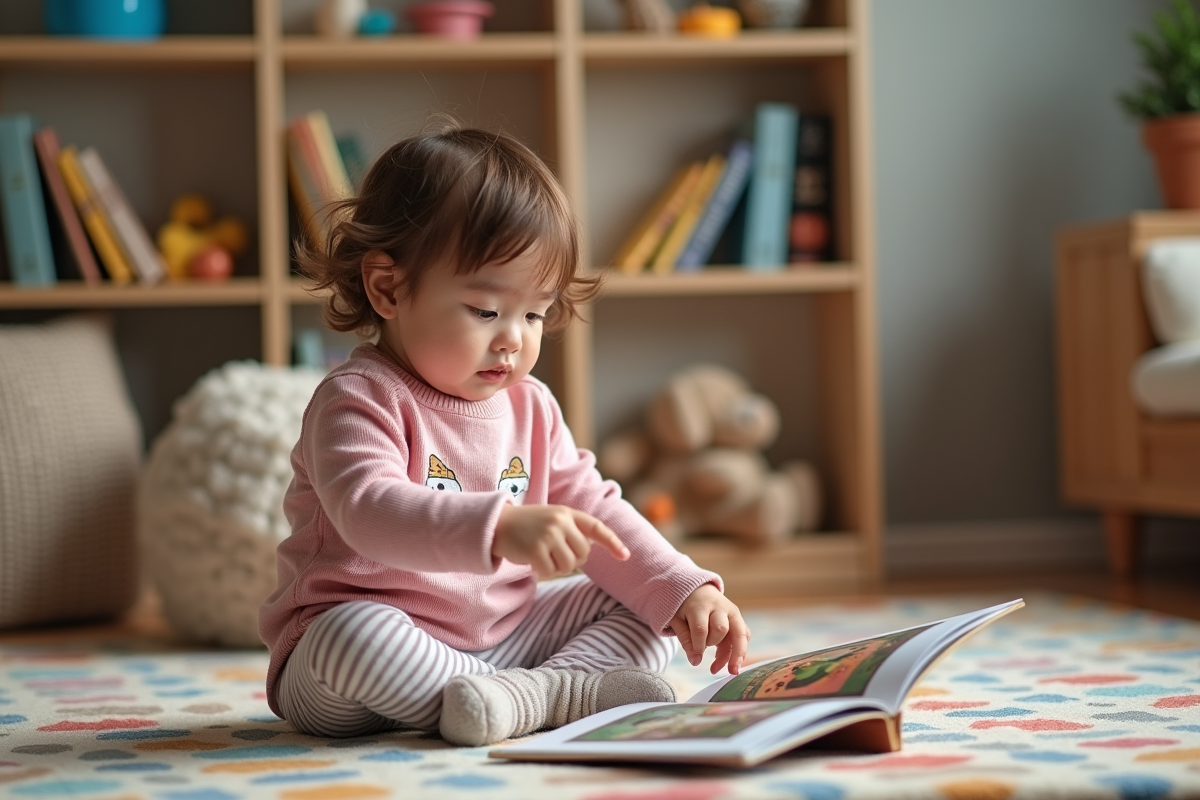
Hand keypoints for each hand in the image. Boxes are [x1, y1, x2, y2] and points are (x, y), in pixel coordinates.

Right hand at [493, 504, 629, 578]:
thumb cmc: (527, 526)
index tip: (625, 556)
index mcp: (567, 513)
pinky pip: (549, 572)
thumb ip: (570, 530)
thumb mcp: (551, 520)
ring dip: (556, 568)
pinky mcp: (535, 549)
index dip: (612, 542)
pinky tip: (532, 563)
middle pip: (583, 554)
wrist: (497, 524)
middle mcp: (560, 522)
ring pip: (568, 566)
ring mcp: (548, 535)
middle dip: (572, 561)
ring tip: (542, 558)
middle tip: (553, 555)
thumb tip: (587, 553)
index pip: (596, 528)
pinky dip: (542, 573)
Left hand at [669, 584, 750, 674]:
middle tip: (714, 670)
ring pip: (740, 633)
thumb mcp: (677, 619)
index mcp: (700, 606)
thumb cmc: (685, 607)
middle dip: (717, 648)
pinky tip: (733, 662)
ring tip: (732, 671)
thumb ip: (685, 639)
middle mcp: (719, 607)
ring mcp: (732, 612)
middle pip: (722, 629)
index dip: (698, 645)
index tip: (695, 659)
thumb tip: (696, 661)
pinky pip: (744, 634)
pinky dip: (741, 649)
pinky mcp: (738, 618)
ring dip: (737, 654)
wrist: (697, 589)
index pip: (701, 628)